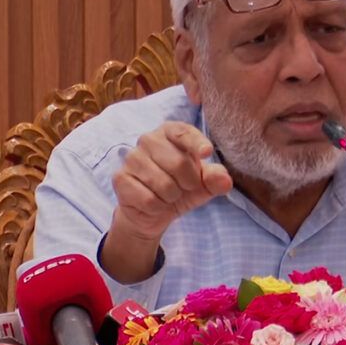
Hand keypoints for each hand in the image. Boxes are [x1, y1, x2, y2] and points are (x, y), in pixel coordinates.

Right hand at [102, 122, 232, 282]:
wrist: (154, 212)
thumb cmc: (182, 188)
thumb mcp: (204, 184)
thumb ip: (216, 179)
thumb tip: (225, 180)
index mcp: (170, 132)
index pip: (184, 132)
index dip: (197, 143)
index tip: (207, 153)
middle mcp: (148, 140)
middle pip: (179, 163)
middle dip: (189, 183)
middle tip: (186, 187)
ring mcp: (132, 158)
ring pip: (164, 184)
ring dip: (173, 197)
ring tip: (169, 195)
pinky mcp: (120, 178)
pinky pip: (149, 199)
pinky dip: (158, 207)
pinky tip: (155, 204)